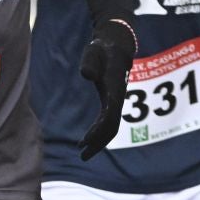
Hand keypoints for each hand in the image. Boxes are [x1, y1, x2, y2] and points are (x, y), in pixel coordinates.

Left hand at [77, 19, 137, 158]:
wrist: (116, 43)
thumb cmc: (103, 47)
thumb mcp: (94, 51)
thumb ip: (90, 63)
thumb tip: (87, 76)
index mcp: (114, 88)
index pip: (110, 114)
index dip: (99, 129)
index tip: (86, 141)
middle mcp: (117, 97)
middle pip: (112, 126)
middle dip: (99, 142)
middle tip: (82, 155)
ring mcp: (115, 99)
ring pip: (111, 126)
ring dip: (98, 140)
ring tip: (82, 152)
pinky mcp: (111, 99)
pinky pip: (107, 120)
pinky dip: (98, 131)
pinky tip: (86, 139)